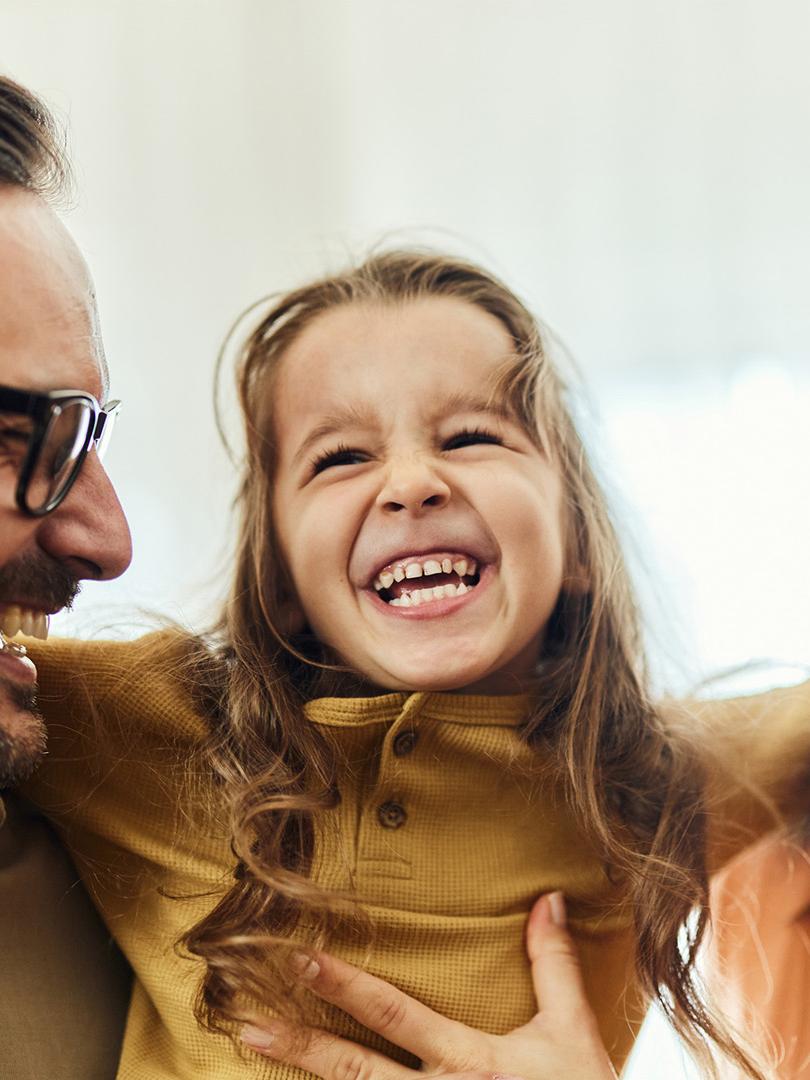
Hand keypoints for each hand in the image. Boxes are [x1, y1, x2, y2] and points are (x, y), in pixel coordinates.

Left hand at [241, 892, 616, 1079]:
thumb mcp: (573, 1032)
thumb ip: (553, 964)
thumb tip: (546, 897)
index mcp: (469, 1061)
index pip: (394, 1013)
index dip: (344, 986)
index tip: (301, 957)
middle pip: (354, 1071)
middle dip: (300, 1044)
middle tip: (248, 1023)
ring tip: (256, 1054)